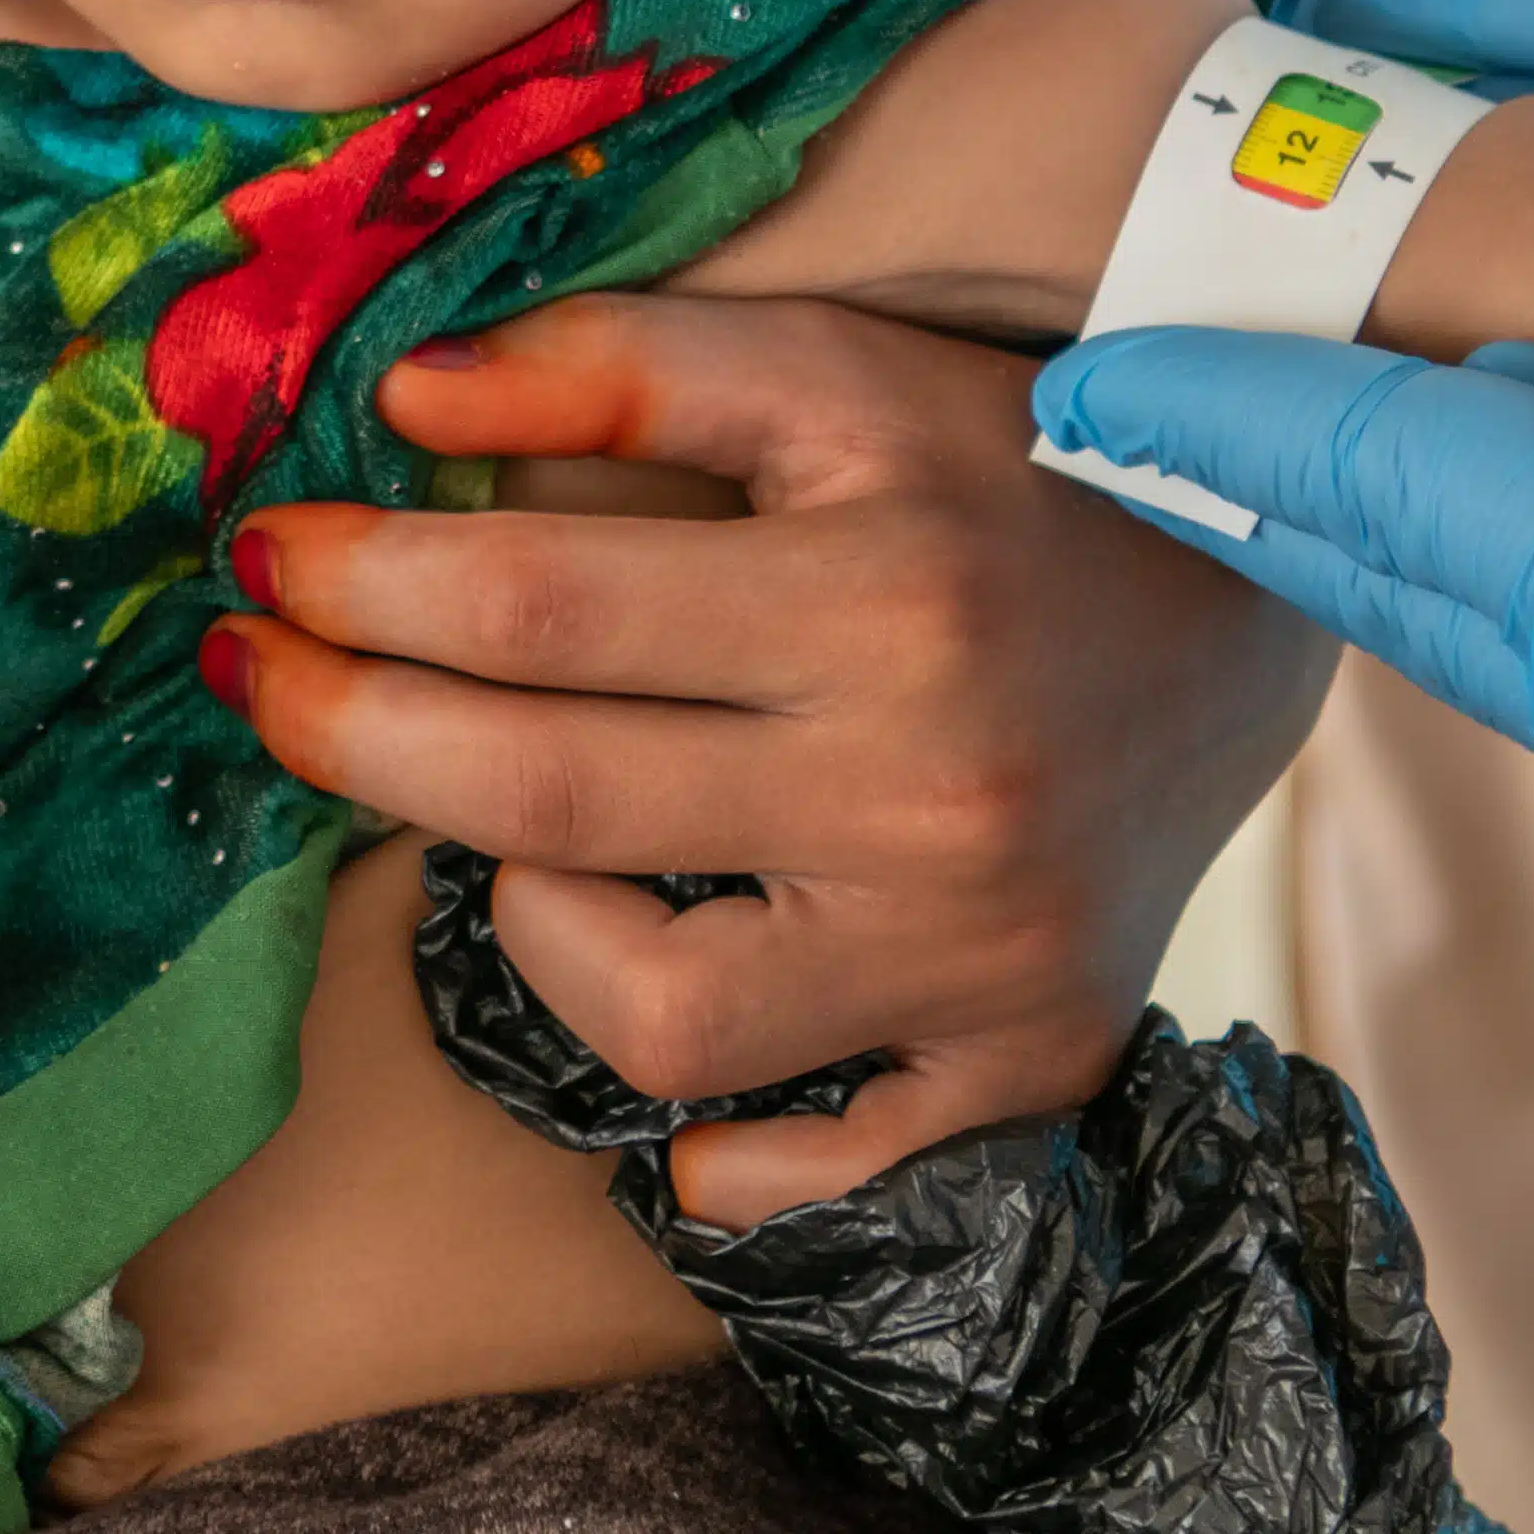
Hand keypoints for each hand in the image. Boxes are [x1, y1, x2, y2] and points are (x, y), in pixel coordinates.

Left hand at [216, 292, 1334, 1224]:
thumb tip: (406, 403)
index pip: (536, 610)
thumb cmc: (1009, 466)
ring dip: (532, 928)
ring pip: (660, 1022)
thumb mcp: (835, 371)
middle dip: (357, 737)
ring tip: (521, 846)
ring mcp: (982, 955)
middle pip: (552, 805)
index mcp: (884, 594)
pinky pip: (821, 1168)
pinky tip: (654, 1031)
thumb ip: (623, 366)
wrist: (1269, 591)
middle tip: (266, 679)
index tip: (264, 561)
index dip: (363, 587)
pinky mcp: (1029, 1057)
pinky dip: (716, 1149)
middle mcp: (931, 794)